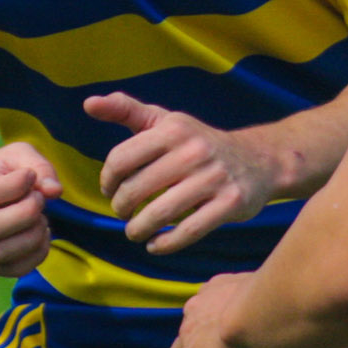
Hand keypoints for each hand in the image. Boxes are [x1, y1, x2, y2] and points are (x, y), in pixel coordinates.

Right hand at [0, 142, 63, 276]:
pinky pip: (12, 270)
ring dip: (31, 237)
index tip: (30, 176)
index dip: (15, 186)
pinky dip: (36, 255)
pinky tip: (43, 235)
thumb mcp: (14, 157)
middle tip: (39, 199)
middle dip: (25, 214)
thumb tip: (54, 191)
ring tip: (42, 218)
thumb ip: (37, 166)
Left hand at [87, 93, 276, 253]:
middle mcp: (194, 150)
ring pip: (159, 214)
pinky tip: (155, 244)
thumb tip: (89, 103)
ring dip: (138, 229)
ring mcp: (214, 178)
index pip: (121, 160)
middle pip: (136, 189)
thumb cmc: (198, 142)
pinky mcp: (230, 203)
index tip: (110, 189)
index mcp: (173, 129)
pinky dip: (165, 243)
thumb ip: (126, 110)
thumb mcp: (165, 120)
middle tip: (123, 212)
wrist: (259, 159)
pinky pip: (188, 231)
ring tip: (135, 231)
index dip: (108, 181)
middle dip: (121, 207)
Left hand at [165, 272, 264, 347]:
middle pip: (189, 334)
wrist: (257, 310)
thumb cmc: (271, 298)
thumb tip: (285, 309)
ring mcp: (188, 341)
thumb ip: (268, 299)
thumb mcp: (267, 291)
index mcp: (213, 292)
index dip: (216, 326)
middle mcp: (195, 312)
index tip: (231, 339)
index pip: (206, 309)